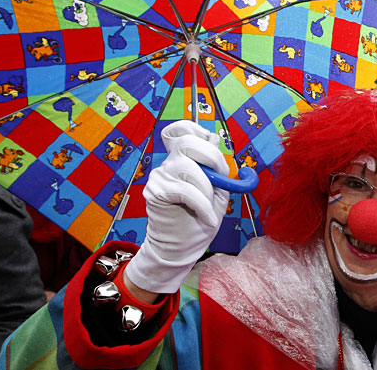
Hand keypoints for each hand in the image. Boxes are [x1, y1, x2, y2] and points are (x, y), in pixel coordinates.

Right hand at [125, 121, 228, 293]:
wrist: (181, 248)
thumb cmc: (198, 219)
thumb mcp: (216, 191)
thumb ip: (216, 168)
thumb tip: (214, 140)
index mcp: (182, 159)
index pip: (180, 130)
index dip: (195, 129)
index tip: (211, 143)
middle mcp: (168, 164)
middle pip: (186, 142)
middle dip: (211, 156)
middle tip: (221, 177)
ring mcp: (160, 177)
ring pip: (187, 167)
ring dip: (206, 188)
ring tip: (209, 207)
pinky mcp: (156, 193)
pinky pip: (184, 190)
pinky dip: (201, 205)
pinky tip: (207, 218)